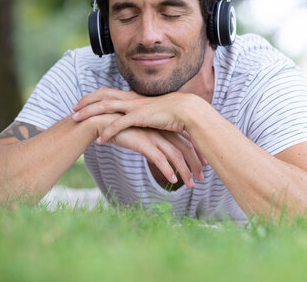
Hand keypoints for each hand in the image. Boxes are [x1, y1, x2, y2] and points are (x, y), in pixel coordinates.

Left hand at [73, 89, 198, 143]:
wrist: (188, 111)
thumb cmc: (174, 113)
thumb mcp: (155, 112)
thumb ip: (144, 114)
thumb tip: (139, 118)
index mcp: (135, 97)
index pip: (109, 92)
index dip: (94, 96)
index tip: (82, 102)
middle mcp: (132, 98)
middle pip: (103, 96)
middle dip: (86, 102)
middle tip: (72, 109)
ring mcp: (135, 106)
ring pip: (106, 107)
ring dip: (90, 114)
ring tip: (76, 121)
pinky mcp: (140, 117)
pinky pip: (119, 125)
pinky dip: (107, 132)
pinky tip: (99, 141)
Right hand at [86, 113, 205, 188]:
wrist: (102, 122)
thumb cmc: (123, 130)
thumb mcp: (143, 135)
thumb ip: (155, 140)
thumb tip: (165, 152)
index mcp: (164, 126)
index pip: (186, 140)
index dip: (197, 152)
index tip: (204, 164)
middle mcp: (161, 130)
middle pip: (185, 148)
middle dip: (195, 164)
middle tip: (201, 178)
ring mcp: (153, 136)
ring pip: (175, 155)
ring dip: (185, 172)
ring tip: (190, 185)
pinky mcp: (143, 142)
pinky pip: (159, 159)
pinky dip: (168, 170)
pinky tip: (173, 181)